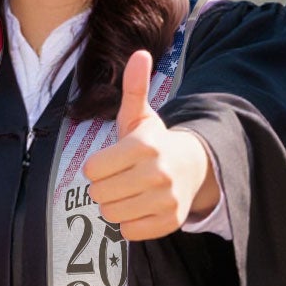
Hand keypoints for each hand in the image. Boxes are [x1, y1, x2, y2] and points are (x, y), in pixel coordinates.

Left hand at [81, 49, 216, 239]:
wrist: (193, 167)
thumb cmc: (155, 142)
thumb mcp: (141, 115)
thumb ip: (134, 87)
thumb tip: (140, 53)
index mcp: (145, 146)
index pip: (92, 170)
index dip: (96, 167)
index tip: (111, 162)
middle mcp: (158, 174)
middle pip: (99, 194)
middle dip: (104, 187)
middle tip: (120, 178)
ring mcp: (166, 200)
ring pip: (112, 215)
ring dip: (115, 205)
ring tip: (129, 192)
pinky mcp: (170, 222)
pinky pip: (129, 231)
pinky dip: (129, 222)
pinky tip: (140, 206)